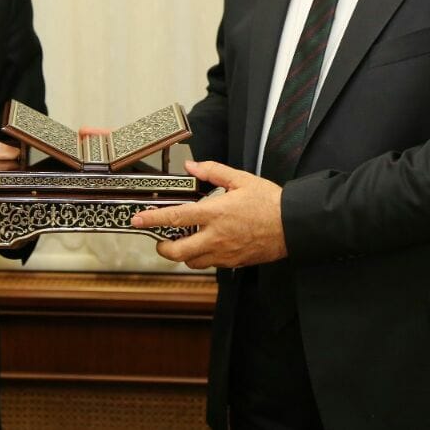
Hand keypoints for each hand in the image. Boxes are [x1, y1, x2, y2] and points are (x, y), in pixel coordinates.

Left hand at [130, 160, 286, 268]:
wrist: (292, 225)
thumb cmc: (269, 201)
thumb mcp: (241, 179)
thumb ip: (213, 171)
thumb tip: (192, 166)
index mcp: (215, 213)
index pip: (175, 218)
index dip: (152, 219)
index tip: (137, 219)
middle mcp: (216, 237)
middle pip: (177, 252)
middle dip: (162, 248)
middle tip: (160, 240)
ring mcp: (224, 253)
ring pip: (192, 262)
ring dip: (182, 254)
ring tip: (184, 241)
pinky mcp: (233, 263)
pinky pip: (210, 264)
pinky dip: (202, 257)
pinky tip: (207, 244)